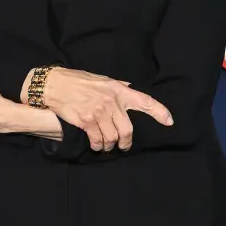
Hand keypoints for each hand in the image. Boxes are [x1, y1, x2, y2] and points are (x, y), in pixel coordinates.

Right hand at [42, 68, 172, 151]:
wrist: (55, 84)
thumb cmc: (78, 81)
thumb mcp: (102, 79)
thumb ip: (117, 87)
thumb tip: (130, 88)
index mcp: (118, 90)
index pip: (144, 101)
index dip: (159, 112)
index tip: (169, 121)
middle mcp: (111, 101)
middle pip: (128, 130)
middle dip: (126, 142)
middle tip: (123, 146)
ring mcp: (99, 112)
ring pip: (113, 138)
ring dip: (109, 145)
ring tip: (105, 146)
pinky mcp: (86, 121)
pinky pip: (98, 140)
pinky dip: (98, 146)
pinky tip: (96, 145)